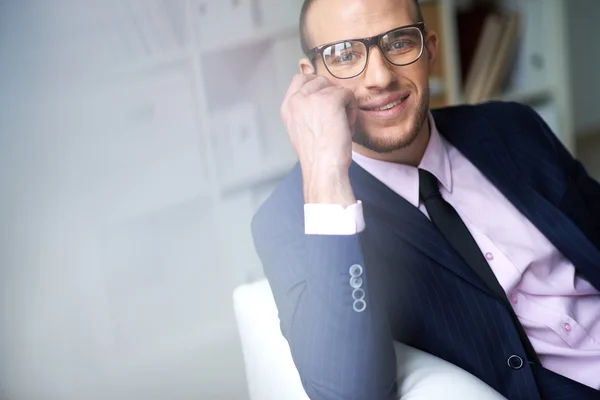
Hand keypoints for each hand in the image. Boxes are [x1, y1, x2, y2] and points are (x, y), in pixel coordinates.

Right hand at [280, 74, 357, 204]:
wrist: (322, 169)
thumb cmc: (316, 155)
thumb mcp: (300, 128)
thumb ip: (304, 109)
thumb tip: (321, 95)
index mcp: (287, 106)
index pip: (300, 78)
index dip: (316, 86)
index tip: (324, 102)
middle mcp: (296, 99)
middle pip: (320, 80)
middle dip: (331, 96)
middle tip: (334, 119)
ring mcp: (312, 97)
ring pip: (336, 87)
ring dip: (343, 103)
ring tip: (340, 124)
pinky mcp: (330, 100)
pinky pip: (348, 94)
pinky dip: (352, 109)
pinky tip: (347, 126)